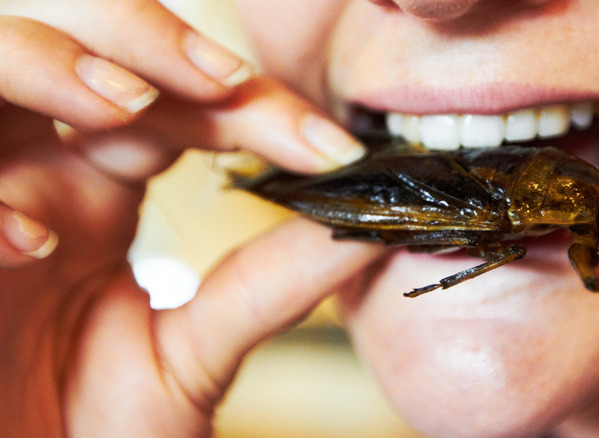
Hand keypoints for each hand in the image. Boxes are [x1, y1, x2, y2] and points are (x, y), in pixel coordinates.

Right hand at [0, 1, 374, 436]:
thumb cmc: (94, 430)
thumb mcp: (194, 354)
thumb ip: (267, 287)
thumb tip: (365, 230)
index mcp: (100, 189)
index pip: (177, 104)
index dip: (251, 105)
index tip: (331, 150)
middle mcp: (40, 178)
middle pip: (77, 47)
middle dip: (146, 40)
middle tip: (220, 79)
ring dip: (55, 68)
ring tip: (127, 105)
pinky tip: (34, 243)